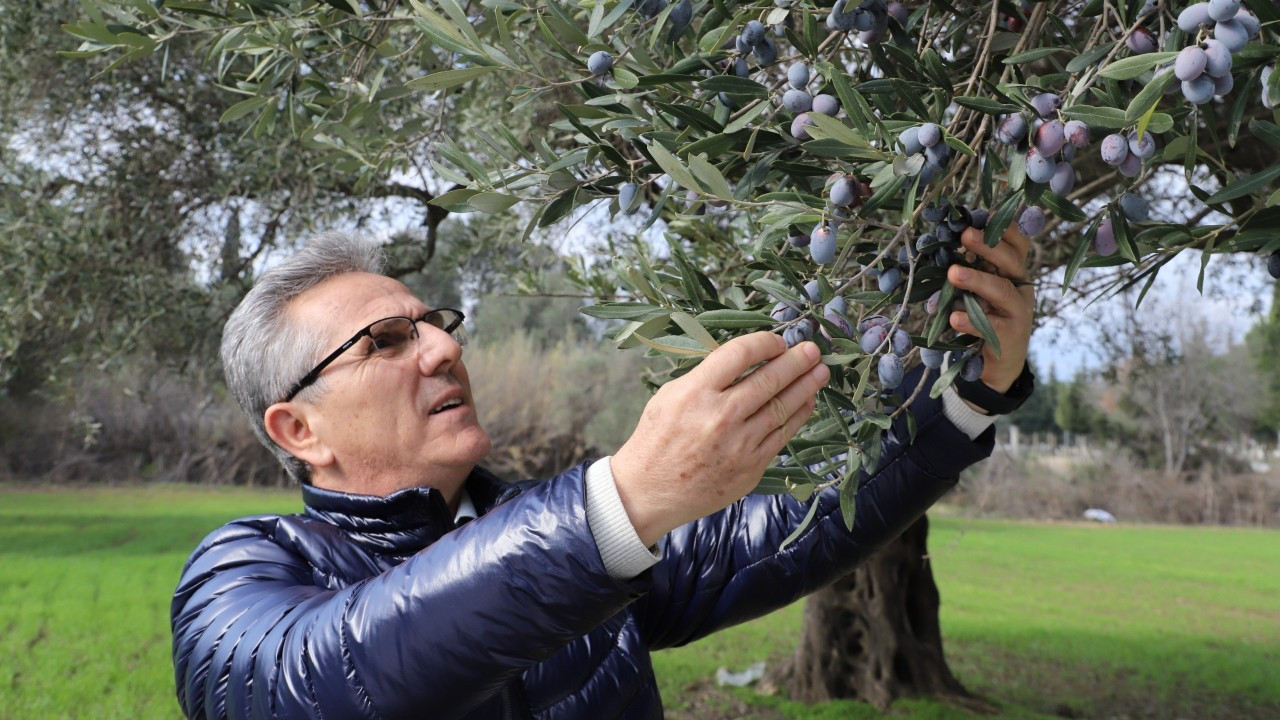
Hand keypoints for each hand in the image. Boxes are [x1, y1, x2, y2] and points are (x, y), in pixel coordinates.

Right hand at [610, 332, 829, 545]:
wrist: (649, 491)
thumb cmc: (656, 439)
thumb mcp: (669, 396)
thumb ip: (705, 377)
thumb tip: (745, 362)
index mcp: (695, 392)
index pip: (740, 354)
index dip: (764, 343)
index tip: (777, 341)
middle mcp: (720, 416)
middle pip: (769, 379)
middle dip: (796, 361)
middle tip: (812, 350)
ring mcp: (740, 444)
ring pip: (782, 407)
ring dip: (805, 386)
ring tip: (820, 372)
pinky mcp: (751, 466)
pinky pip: (782, 435)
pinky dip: (798, 415)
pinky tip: (807, 402)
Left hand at [946, 225, 1034, 394]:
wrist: (1000, 362)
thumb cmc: (985, 317)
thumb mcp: (978, 291)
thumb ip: (968, 270)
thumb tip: (940, 246)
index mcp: (1013, 272)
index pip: (1017, 244)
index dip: (1005, 229)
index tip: (988, 214)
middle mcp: (1021, 288)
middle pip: (1011, 262)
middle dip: (988, 246)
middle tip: (965, 235)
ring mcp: (1018, 312)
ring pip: (1002, 291)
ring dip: (977, 280)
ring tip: (953, 273)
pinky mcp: (1010, 336)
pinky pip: (991, 326)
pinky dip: (971, 321)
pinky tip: (954, 317)